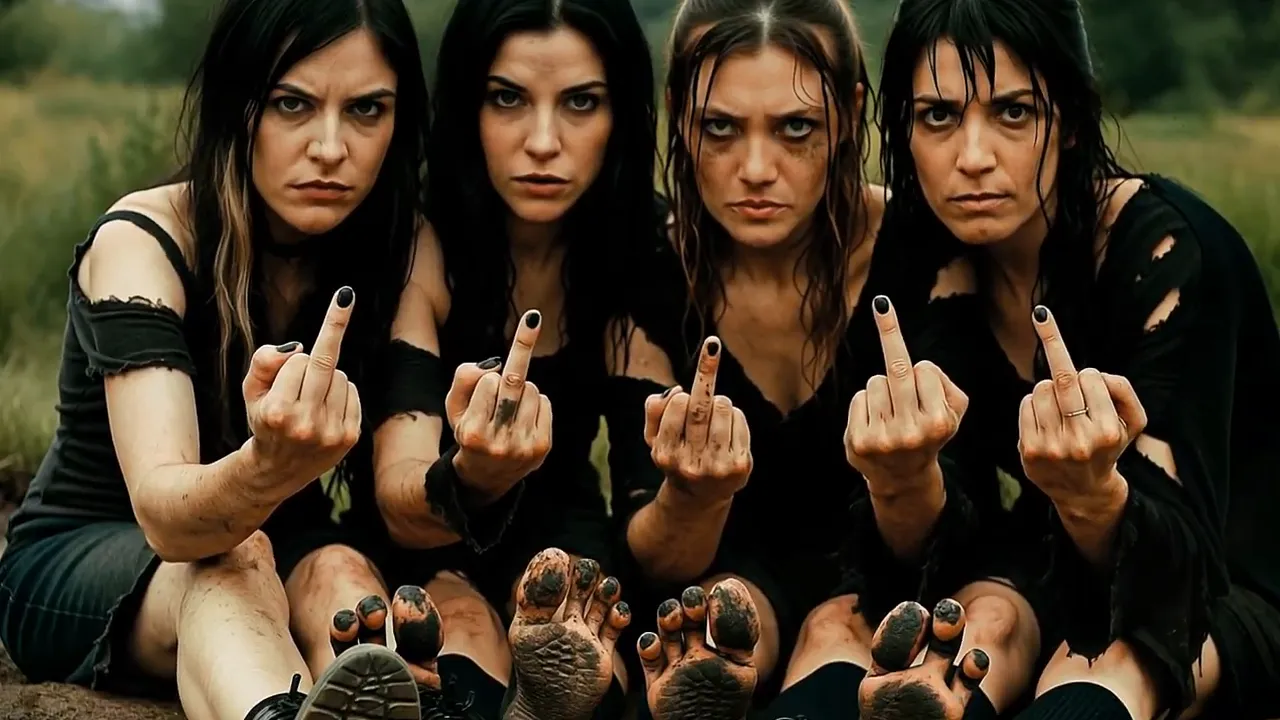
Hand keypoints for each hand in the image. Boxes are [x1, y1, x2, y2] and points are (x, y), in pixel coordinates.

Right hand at [243, 286, 362, 487]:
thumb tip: (297, 348)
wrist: (276, 471)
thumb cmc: (264, 420)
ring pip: (341, 377)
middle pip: (323, 365)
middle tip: (343, 301)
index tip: (346, 296)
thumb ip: (265, 361)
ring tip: (310, 399)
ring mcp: (330, 434)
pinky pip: (352, 392)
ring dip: (327, 378)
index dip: (300, 351)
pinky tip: (324, 409)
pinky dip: (340, 392)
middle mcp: (305, 425)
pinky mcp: (349, 438)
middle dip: (324, 345)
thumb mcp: (251, 390)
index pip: (297, 361)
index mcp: (278, 412)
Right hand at [445, 309, 551, 499]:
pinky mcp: (543, 447)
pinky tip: (522, 419)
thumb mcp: (455, 406)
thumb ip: (465, 378)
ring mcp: (523, 446)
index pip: (490, 382)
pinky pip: (544, 403)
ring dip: (521, 389)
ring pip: (531, 390)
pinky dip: (534, 403)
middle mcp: (499, 442)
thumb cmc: (469, 430)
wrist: (486, 475)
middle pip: (514, 383)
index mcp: (473, 432)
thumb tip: (494, 366)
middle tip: (531, 321)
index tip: (533, 318)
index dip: (491, 374)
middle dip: (518, 358)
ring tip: (508, 410)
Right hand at [643, 336, 750, 502]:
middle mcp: (690, 462)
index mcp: (665, 453)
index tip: (685, 391)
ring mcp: (717, 466)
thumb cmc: (677, 455)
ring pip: (723, 408)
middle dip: (706, 378)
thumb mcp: (655, 438)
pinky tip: (728, 428)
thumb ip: (654, 411)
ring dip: (720, 401)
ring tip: (715, 413)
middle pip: (702, 405)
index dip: (683, 395)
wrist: (700, 497)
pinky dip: (734, 416)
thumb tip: (675, 391)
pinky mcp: (740, 466)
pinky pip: (739, 420)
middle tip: (711, 349)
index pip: (678, 406)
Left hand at [845, 295, 967, 491]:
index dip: (924, 372)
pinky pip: (859, 399)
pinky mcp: (858, 442)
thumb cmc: (930, 431)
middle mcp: (912, 432)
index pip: (924, 370)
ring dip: (881, 390)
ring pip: (875, 383)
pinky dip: (865, 404)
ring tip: (890, 414)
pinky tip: (874, 425)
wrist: (903, 477)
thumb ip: (945, 383)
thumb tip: (918, 364)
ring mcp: (883, 438)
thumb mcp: (954, 410)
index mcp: (939, 422)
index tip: (923, 373)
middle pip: (896, 369)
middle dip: (890, 331)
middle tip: (883, 304)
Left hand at [1018, 305, 1147, 501]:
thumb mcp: (1133, 421)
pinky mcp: (1029, 450)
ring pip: (1041, 389)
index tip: (1053, 330)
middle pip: (1062, 379)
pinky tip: (1046, 420)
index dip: (1088, 373)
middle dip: (1057, 354)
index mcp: (1108, 431)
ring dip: (1050, 389)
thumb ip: (1122, 389)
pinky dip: (1034, 403)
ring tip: (1062, 409)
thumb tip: (1093, 373)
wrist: (1084, 490)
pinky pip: (1026, 404)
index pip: (1089, 378)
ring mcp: (1051, 446)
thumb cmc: (1109, 444)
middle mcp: (1080, 441)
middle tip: (1042, 317)